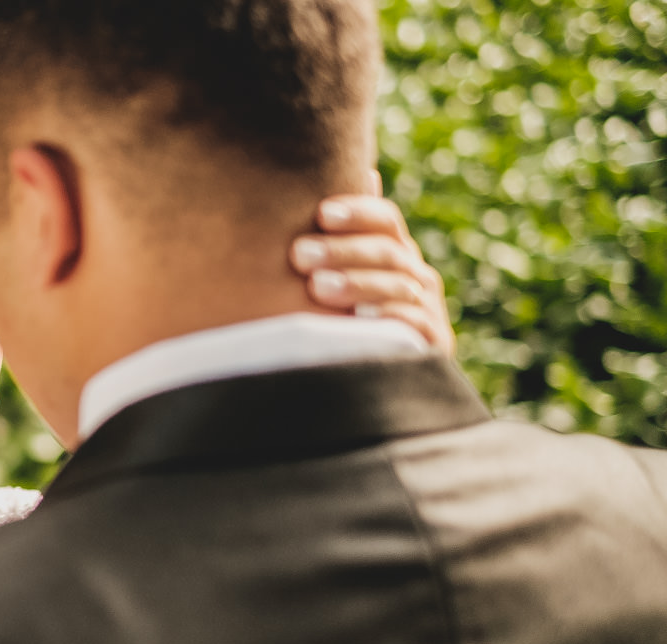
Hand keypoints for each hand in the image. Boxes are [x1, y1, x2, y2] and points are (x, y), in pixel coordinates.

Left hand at [289, 190, 454, 356]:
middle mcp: (416, 275)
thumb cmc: (350, 316)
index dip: (358, 213)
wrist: (383, 378)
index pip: (385, 221)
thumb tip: (364, 175)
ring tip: (317, 287)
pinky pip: (416, 324)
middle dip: (341, 251)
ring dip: (357, 284)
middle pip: (386, 252)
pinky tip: (361, 317)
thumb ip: (346, 235)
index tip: (322, 214)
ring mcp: (428, 308)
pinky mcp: (433, 343)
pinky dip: (390, 317)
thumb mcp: (344, 275)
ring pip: (398, 286)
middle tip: (299, 255)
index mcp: (396, 253)